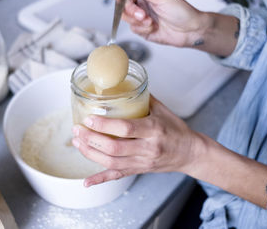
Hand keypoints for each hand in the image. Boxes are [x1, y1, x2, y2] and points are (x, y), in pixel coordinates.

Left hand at [71, 96, 203, 186]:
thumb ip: (142, 98)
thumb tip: (122, 84)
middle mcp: (147, 148)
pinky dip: (100, 179)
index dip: (104, 125)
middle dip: (91, 139)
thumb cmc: (176, 129)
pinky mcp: (139, 170)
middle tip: (76, 130)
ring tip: (77, 142)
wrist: (189, 152)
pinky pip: (118, 176)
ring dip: (90, 153)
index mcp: (154, 130)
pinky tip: (86, 182)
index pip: (125, 128)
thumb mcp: (162, 110)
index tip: (89, 119)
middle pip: (114, 147)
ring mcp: (142, 162)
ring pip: (112, 162)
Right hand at [107, 0, 238, 56]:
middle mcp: (141, 0)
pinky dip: (142, 29)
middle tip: (141, 13)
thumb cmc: (181, 11)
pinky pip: (133, 28)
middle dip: (131, 9)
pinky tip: (153, 27)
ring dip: (138, 20)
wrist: (189, 31)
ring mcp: (140, 14)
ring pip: (125, 16)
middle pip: (121, 2)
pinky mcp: (141, 27)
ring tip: (150, 21)